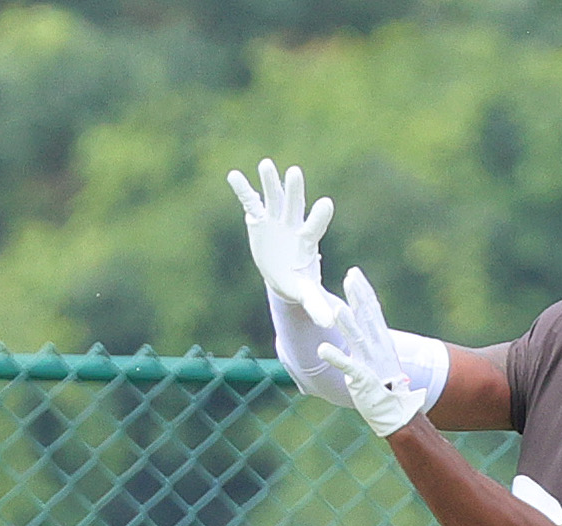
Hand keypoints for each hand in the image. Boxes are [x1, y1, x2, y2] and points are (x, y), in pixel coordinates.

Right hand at [226, 158, 338, 327]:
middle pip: (295, 204)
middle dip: (294, 190)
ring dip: (270, 182)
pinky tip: (233, 175)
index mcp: (307, 239)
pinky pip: (251, 202)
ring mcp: (276, 219)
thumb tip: (328, 324)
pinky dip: (243, 189)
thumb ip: (317, 305)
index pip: (315, 225)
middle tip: (295, 172)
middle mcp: (293, 224)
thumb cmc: (299, 282)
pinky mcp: (260, 220)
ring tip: (266, 165)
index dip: (319, 216)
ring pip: (274, 197)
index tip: (326, 204)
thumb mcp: (307, 294)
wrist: (285, 273)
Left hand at [318, 266, 428, 436]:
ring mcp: (371, 362)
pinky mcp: (362, 379)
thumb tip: (358, 329)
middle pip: (368, 317)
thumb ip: (366, 343)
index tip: (354, 274)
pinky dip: (335, 358)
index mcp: (381, 341)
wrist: (396, 411)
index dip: (363, 291)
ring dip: (347, 323)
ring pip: (358, 338)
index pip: (373, 310)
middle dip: (358, 296)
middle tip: (350, 276)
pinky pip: (348, 367)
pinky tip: (322, 350)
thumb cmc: (384, 385)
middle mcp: (377, 347)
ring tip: (336, 308)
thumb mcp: (376, 358)